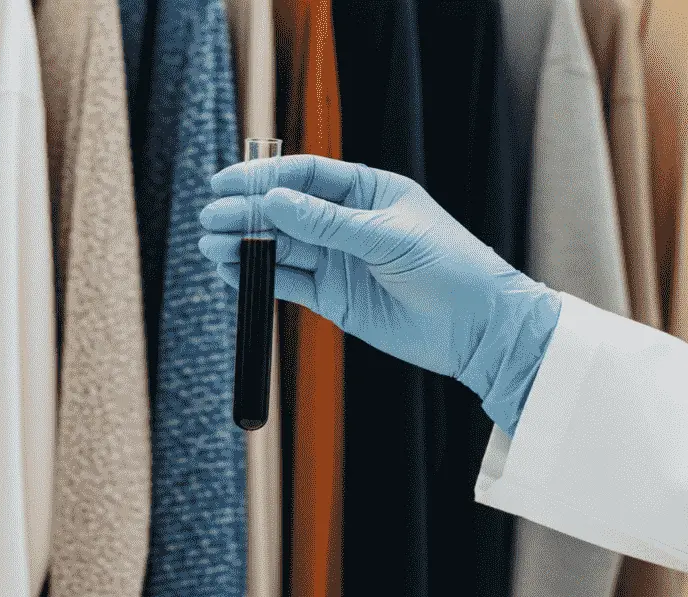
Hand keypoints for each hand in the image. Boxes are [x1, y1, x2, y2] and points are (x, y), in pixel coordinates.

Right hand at [201, 155, 560, 434]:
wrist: (477, 329)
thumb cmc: (449, 268)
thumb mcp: (387, 237)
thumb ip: (328, 222)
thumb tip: (273, 199)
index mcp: (367, 191)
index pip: (305, 175)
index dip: (264, 177)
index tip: (227, 184)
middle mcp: (347, 222)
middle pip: (286, 210)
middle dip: (246, 213)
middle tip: (210, 218)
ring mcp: (339, 259)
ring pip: (282, 247)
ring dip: (246, 245)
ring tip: (210, 245)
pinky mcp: (333, 297)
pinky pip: (289, 282)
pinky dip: (260, 277)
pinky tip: (232, 272)